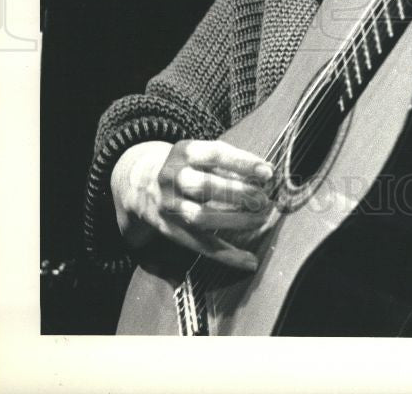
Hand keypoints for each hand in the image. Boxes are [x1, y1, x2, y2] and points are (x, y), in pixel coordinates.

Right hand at [110, 139, 273, 271]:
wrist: (143, 183)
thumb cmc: (187, 166)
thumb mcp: (201, 153)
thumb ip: (229, 162)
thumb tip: (265, 175)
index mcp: (184, 152)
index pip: (215, 154)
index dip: (243, 163)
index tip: (268, 172)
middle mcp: (173, 178)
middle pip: (205, 187)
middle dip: (238, 193)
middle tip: (264, 199)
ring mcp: (169, 206)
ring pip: (201, 217)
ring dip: (235, 222)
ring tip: (260, 220)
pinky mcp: (170, 230)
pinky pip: (200, 246)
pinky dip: (227, 255)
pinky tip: (249, 260)